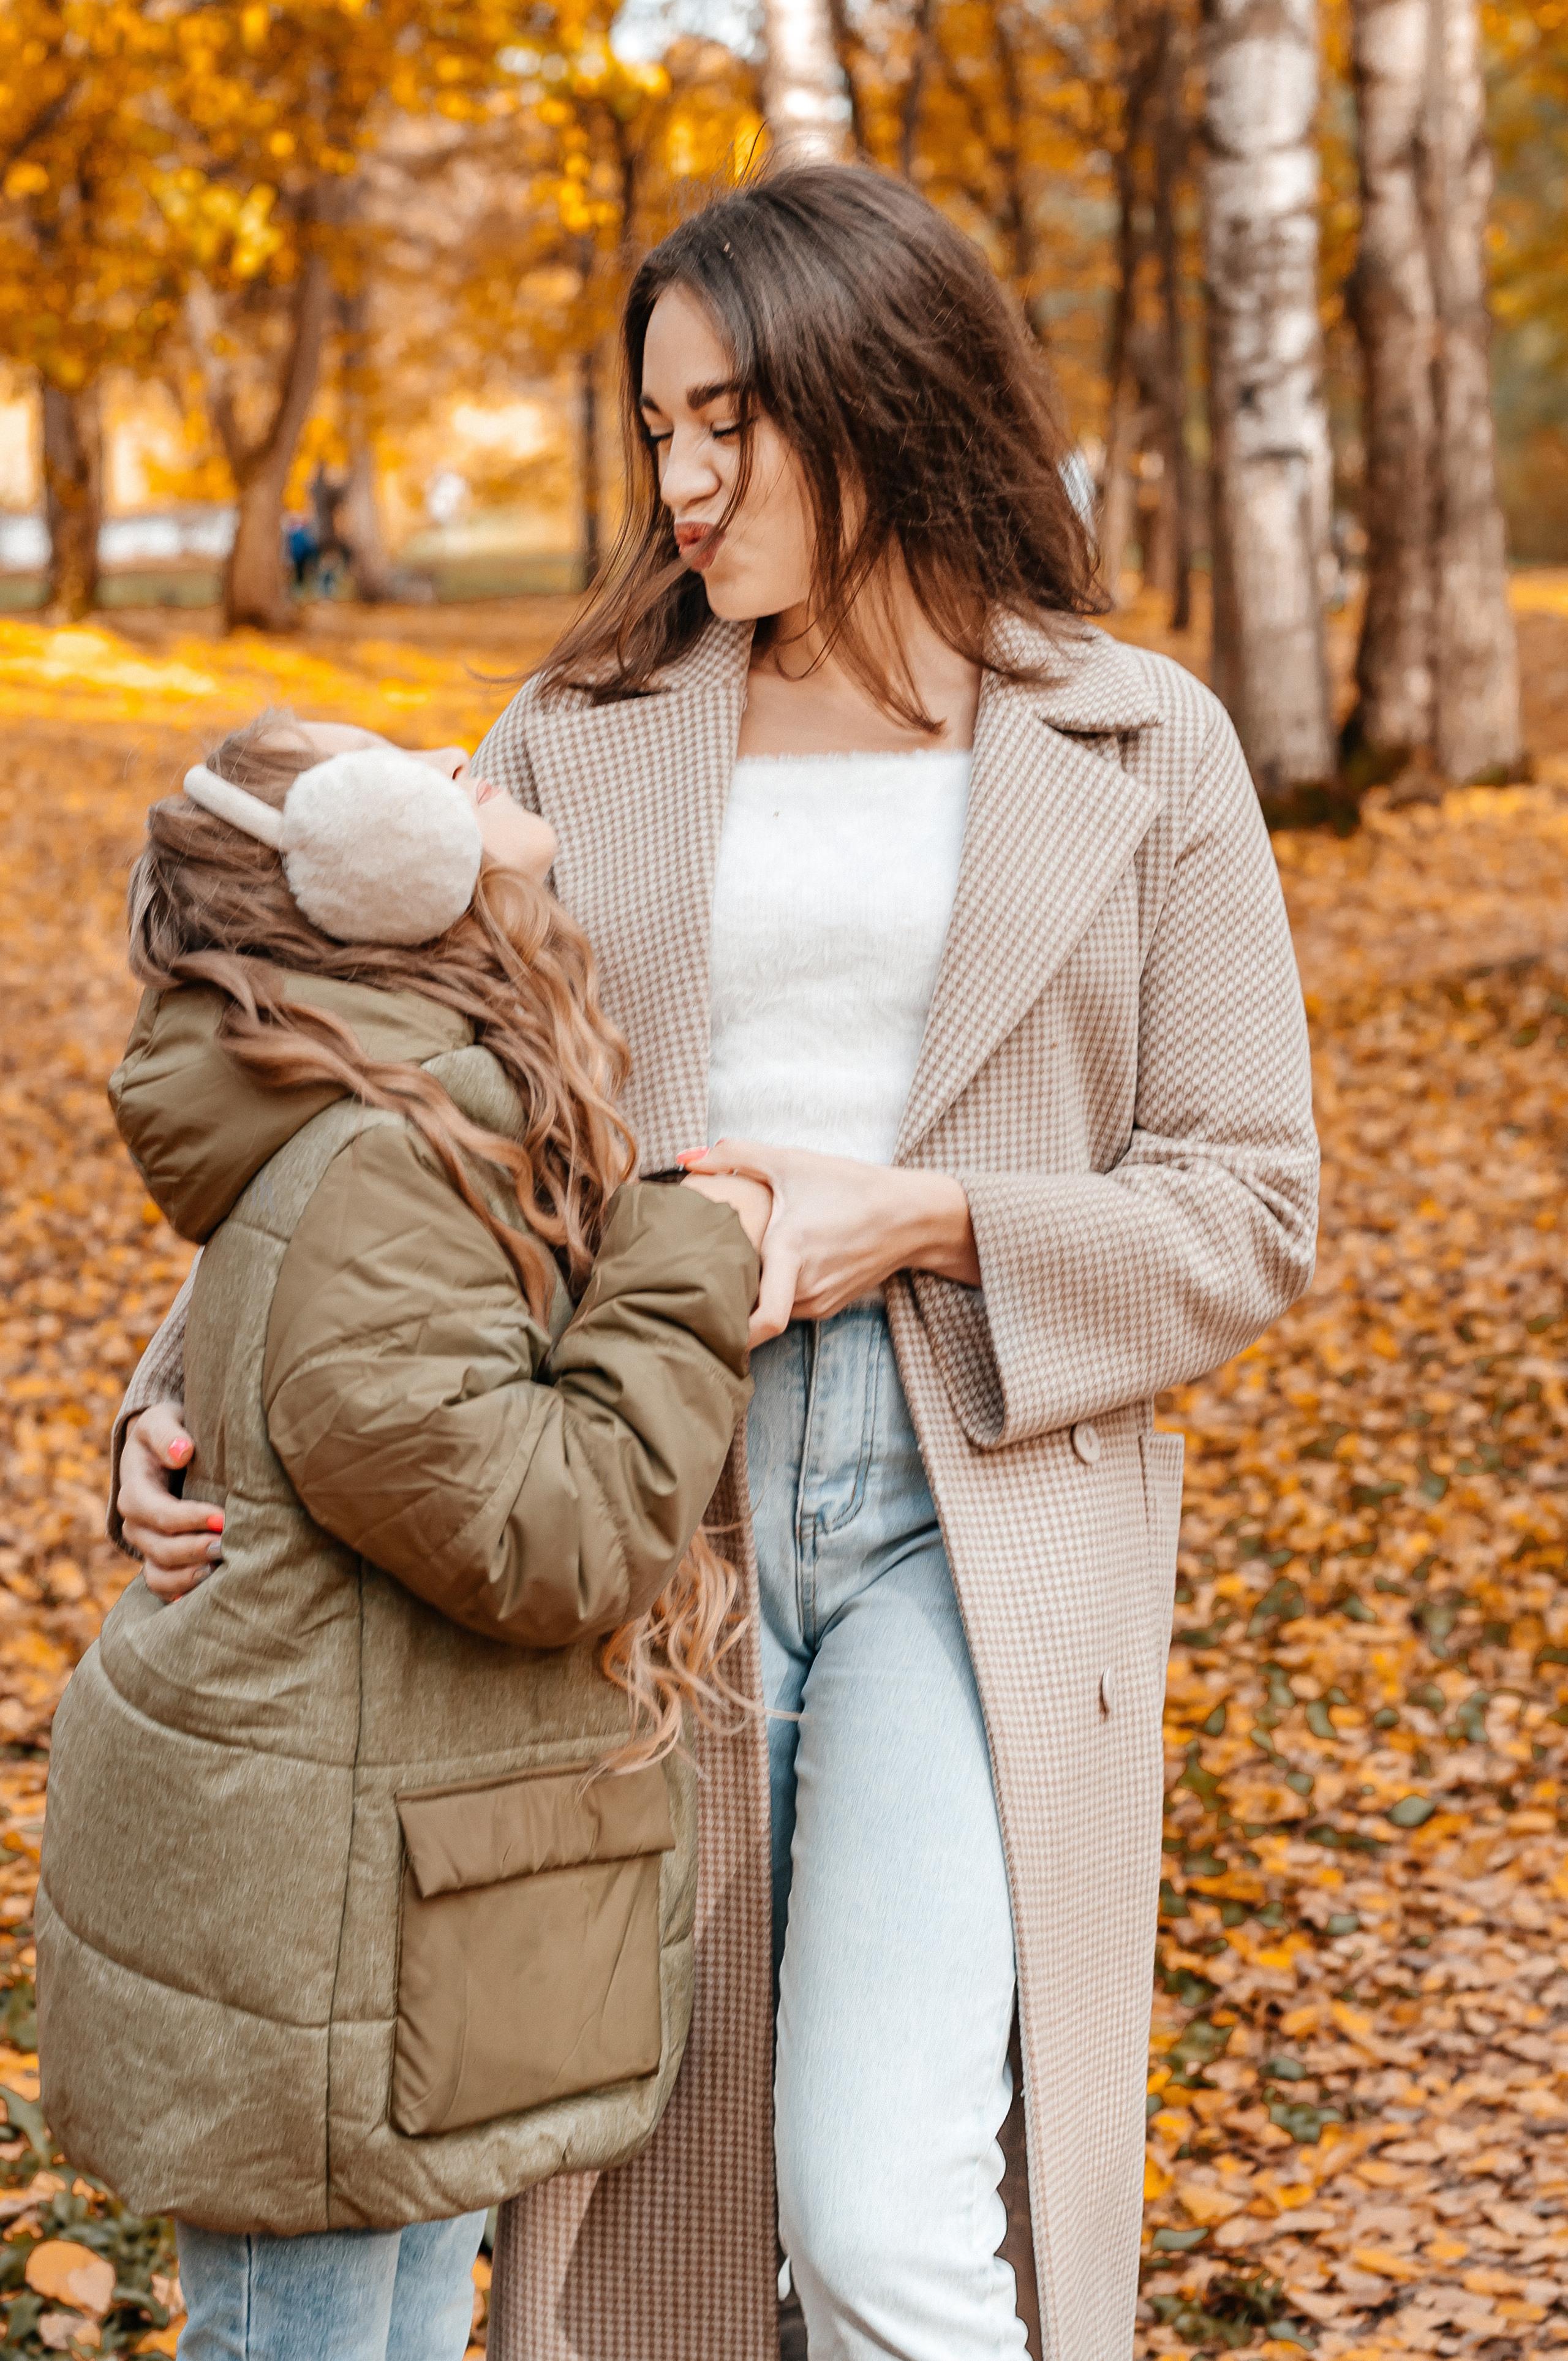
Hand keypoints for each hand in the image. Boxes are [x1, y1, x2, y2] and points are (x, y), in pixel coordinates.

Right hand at [118, 1403, 223, 1601]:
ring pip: (158, 1574)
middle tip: (228, 1546)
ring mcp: (147, 1545)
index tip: (222, 1517)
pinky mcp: (161, 1559)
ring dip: (188, 1577)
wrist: (167, 1450)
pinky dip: (182, 1593)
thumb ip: (168, 1433)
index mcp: (134, 1489)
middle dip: (193, 1549)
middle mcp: (136, 1523)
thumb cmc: (168, 1432)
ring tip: (219, 1571)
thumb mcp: (162, 1419)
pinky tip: (209, 1592)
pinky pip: (164, 1587)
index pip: (155, 1512)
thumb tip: (183, 1451)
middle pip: (158, 1547)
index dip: (187, 1518)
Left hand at [676, 1140, 979, 1344]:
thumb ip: (734, 1155)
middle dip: (727, 1306)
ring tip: (730, 1274)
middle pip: (753, 1315)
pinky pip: (790, 1308)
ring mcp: (819, 1301)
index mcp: (790, 1253)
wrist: (910, 1215)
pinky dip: (774, 1295)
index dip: (729, 1330)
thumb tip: (683, 1159)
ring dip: (752, 1299)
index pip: (763, 1321)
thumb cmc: (850, 1185)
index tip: (698, 1321)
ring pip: (771, 1312)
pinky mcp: (829, 1306)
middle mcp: (805, 1287)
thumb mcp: (791, 1161)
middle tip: (695, 1292)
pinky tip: (767, 1271)